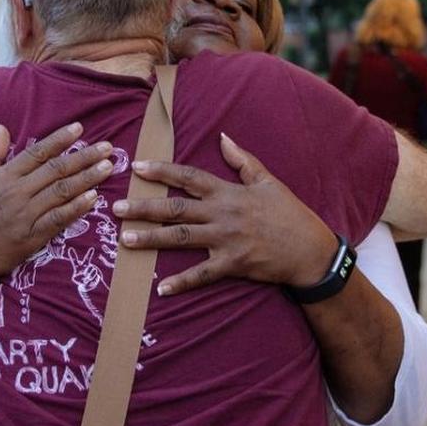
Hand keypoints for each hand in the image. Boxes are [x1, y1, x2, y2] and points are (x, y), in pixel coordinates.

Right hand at [0, 122, 115, 293]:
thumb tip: (2, 128)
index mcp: (1, 177)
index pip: (37, 153)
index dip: (60, 139)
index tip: (80, 128)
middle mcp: (16, 193)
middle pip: (57, 170)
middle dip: (85, 156)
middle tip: (109, 147)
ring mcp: (24, 217)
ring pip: (62, 192)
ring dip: (88, 178)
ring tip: (109, 167)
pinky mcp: (29, 239)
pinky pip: (57, 221)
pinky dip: (76, 209)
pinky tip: (94, 199)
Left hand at [115, 133, 338, 294]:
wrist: (310, 249)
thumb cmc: (289, 213)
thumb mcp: (268, 180)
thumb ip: (242, 160)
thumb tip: (223, 137)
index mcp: (228, 192)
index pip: (189, 176)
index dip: (162, 170)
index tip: (137, 166)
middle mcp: (223, 214)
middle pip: (177, 207)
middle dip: (144, 207)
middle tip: (116, 208)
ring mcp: (226, 240)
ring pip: (181, 238)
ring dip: (151, 239)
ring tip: (125, 240)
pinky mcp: (232, 265)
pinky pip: (202, 274)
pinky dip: (181, 282)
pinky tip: (160, 288)